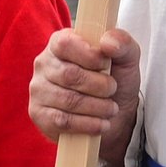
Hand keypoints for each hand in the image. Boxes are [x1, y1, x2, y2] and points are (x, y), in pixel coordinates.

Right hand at [28, 26, 140, 163]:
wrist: (115, 114)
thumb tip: (108, 42)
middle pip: (69, 75)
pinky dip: (87, 124)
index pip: (66, 44)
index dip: (89, 55)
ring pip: (68, 100)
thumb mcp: (126, 57)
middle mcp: (44, 64)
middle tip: (113, 89)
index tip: (106, 64)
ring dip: (97, 107)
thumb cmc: (115, 78)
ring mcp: (39, 90)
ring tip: (112, 108)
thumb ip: (122, 42)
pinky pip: (62, 121)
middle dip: (99, 85)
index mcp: (60, 42)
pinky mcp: (39, 114)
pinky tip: (102, 124)